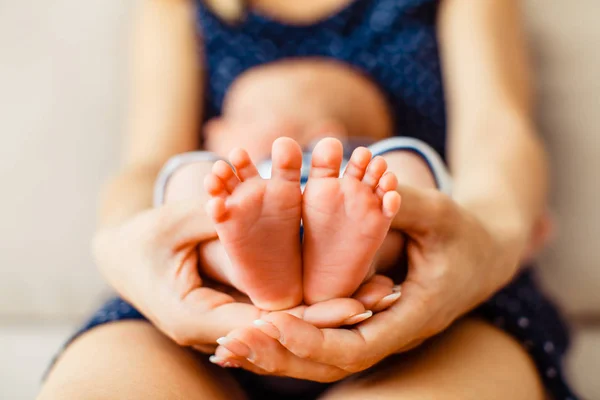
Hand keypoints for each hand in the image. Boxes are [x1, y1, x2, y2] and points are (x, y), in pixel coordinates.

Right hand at [92, 201, 399, 352]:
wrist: (121, 256)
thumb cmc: (142, 238)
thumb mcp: (175, 222)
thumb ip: (217, 217)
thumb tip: (257, 201)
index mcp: (194, 318)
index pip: (264, 325)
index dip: (309, 316)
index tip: (354, 305)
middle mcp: (214, 333)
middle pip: (284, 330)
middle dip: (332, 315)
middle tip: (381, 297)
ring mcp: (225, 328)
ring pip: (286, 325)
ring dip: (329, 310)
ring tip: (378, 293)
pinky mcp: (235, 314)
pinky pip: (277, 312)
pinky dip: (311, 302)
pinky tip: (348, 289)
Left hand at [213, 185, 520, 379]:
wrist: (483, 252)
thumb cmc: (465, 233)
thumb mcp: (441, 214)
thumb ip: (405, 203)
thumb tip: (373, 181)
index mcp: (411, 316)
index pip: (354, 346)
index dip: (310, 340)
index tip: (268, 324)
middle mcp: (389, 332)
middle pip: (328, 364)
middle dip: (279, 356)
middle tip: (230, 344)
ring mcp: (376, 329)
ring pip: (320, 358)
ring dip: (275, 354)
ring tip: (228, 346)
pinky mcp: (364, 318)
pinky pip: (322, 338)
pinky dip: (287, 338)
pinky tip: (253, 331)